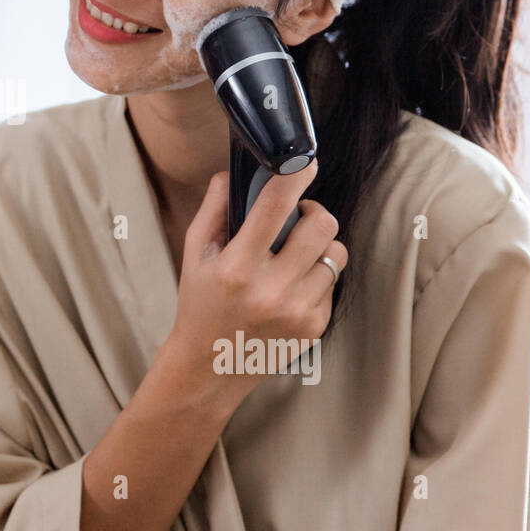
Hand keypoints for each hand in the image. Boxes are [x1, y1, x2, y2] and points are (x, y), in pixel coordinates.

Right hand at [161, 159, 347, 410]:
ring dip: (318, 246)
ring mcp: (297, 311)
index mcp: (237, 268)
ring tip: (295, 254)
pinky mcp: (315, 326)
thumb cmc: (199, 304)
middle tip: (297, 217)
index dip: (294, 177)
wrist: (209, 368)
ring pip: (335, 254)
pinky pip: (332, 282)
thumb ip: (214, 209)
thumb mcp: (194, 254)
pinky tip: (291, 286)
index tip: (303, 162)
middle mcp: (270, 290)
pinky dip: (316, 276)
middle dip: (313, 212)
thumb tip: (234, 171)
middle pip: (322, 227)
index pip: (274, 209)